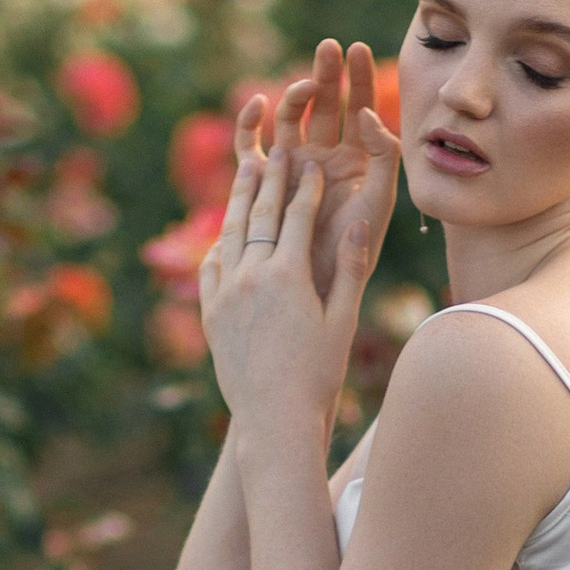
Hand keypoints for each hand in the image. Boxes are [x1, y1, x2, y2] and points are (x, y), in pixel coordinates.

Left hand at [197, 106, 389, 442]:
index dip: (307, 186)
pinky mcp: (210, 313)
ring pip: (231, 233)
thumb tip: (359, 220)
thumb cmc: (318, 374)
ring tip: (247, 171)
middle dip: (272, 178)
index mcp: (289, 275)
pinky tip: (225, 235)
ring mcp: (225, 294)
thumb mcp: (342, 322)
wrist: (272, 419)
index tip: (313, 162)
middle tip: (279, 150)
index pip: (299, 215)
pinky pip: (210, 267)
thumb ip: (350, 269)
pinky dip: (220, 244)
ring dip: (241, 199)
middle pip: (261, 214)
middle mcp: (251, 277)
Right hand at [260, 38, 399, 302]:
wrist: (322, 286)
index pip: (360, 108)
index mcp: (357, 160)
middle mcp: (325, 157)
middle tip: (327, 48)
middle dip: (327, 74)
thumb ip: (381, 153)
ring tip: (304, 86)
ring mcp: (294, 167)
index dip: (359, 78)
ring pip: (291, 119)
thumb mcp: (379, 199)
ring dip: (295, 96)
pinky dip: (249, 124)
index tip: (358, 49)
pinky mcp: (266, 181)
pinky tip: (257, 106)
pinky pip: (252, 146)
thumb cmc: (356, 249)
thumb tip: (365, 113)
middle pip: (325, 106)